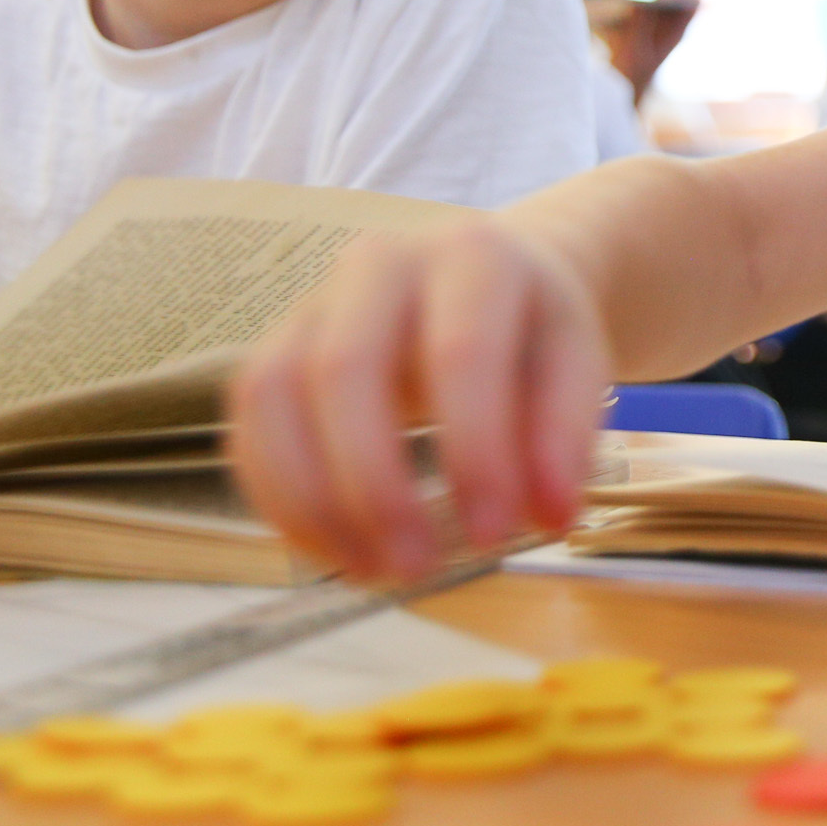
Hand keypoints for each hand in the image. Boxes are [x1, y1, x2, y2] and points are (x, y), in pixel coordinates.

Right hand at [225, 216, 613, 584]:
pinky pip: (250, 426)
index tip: (494, 535)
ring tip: (374, 570)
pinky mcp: (274, 349)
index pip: (461, 351)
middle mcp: (380, 264)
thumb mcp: (575, 365)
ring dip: (315, 501)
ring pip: (276, 394)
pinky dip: (281, 498)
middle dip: (376, 485)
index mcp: (472, 255)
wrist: (488, 282)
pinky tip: (332, 549)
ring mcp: (313, 303)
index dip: (473, 450)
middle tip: (419, 567)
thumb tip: (549, 516)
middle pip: (345, 368)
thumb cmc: (530, 332)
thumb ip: (566, 436)